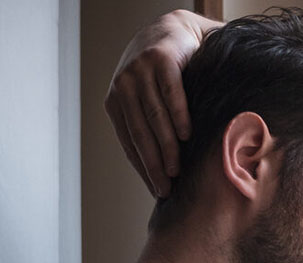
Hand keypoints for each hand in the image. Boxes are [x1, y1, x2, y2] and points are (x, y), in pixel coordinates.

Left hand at [104, 10, 218, 196]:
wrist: (173, 30)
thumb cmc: (162, 72)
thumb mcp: (146, 96)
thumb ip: (147, 124)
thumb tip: (160, 169)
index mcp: (115, 101)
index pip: (128, 143)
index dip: (143, 169)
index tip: (157, 190)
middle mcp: (123, 86)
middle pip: (140, 133)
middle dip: (154, 164)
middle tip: (166, 188)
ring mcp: (140, 71)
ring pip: (154, 117)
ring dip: (166, 146)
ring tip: (177, 169)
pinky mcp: (161, 60)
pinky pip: (170, 94)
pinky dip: (179, 115)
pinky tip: (187, 135)